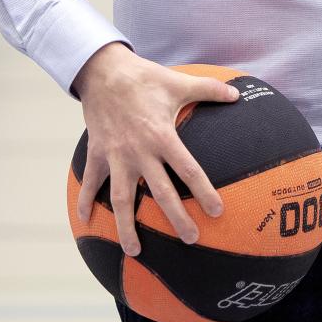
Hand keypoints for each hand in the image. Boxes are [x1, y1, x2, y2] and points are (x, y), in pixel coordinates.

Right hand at [72, 44, 240, 256]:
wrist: (102, 70)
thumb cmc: (143, 77)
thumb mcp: (179, 82)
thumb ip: (209, 90)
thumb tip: (237, 95)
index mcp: (162, 136)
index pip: (187, 169)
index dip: (203, 191)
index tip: (216, 212)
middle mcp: (139, 151)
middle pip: (160, 192)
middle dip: (176, 218)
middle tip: (191, 240)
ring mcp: (116, 155)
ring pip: (121, 198)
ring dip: (126, 226)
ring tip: (134, 251)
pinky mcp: (97, 152)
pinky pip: (90, 181)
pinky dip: (85, 200)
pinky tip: (85, 221)